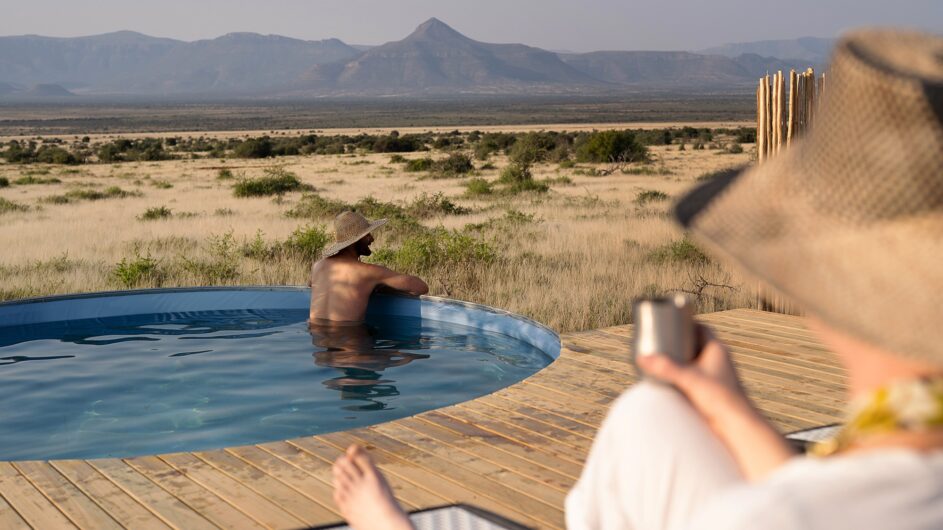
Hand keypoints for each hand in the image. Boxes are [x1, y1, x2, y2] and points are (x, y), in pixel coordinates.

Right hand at [638, 325, 795, 477]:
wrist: (737, 425)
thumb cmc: (720, 398)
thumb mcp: (690, 380)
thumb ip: (667, 368)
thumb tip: (642, 358)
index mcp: (717, 350)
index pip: (702, 328)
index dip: (686, 323)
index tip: (668, 323)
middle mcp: (718, 360)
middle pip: (696, 344)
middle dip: (679, 342)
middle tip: (658, 341)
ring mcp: (716, 376)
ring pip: (696, 361)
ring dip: (681, 360)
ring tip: (660, 359)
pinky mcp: (712, 391)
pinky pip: (695, 377)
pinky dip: (683, 375)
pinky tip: (670, 380)